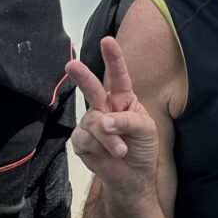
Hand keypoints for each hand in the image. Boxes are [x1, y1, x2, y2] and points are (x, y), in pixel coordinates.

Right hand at [67, 37, 159, 191]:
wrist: (133, 177)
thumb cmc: (142, 148)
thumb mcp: (146, 131)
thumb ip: (127, 121)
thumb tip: (104, 120)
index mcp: (123, 99)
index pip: (118, 76)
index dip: (113, 58)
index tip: (108, 40)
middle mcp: (104, 107)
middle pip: (91, 88)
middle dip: (82, 76)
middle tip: (71, 64)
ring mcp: (90, 123)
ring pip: (92, 122)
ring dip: (109, 139)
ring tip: (121, 151)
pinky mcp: (81, 141)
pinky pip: (84, 139)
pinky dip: (99, 148)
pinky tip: (108, 156)